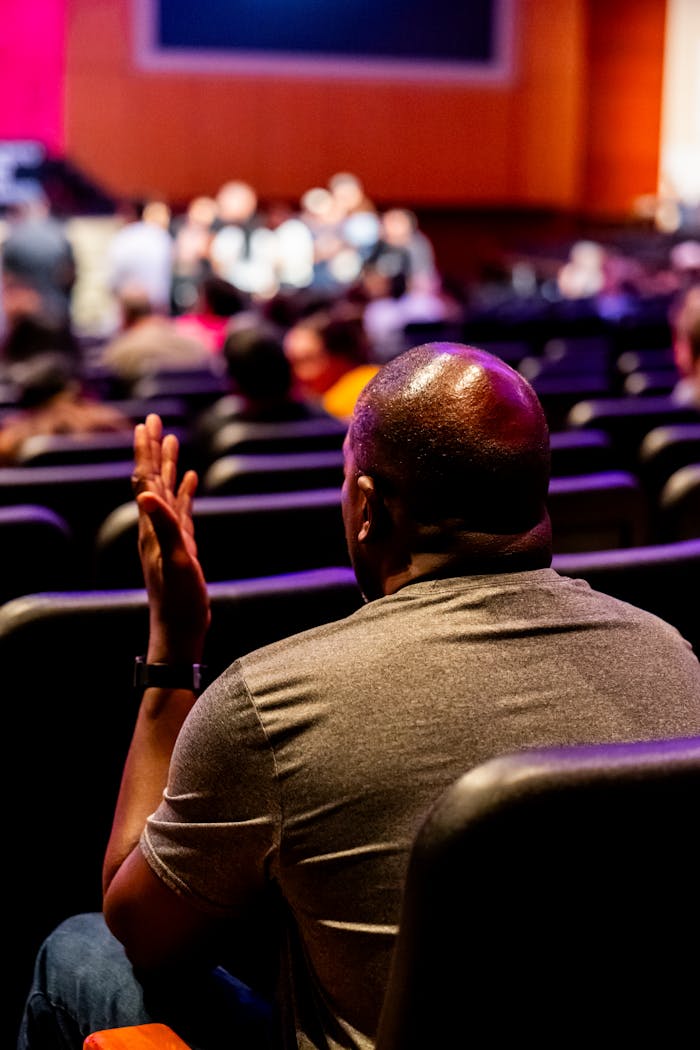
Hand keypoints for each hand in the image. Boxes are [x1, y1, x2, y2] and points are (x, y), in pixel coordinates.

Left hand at [132, 413, 210, 662]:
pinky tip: (191, 479)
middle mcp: (156, 526)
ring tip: (171, 440)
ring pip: (166, 490)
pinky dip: (185, 490)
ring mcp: (169, 535)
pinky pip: (182, 509)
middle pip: (153, 478)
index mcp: (152, 526)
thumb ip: (164, 526)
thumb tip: (145, 493)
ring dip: (168, 465)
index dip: (146, 451)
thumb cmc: (179, 600)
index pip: (146, 479)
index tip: (147, 423)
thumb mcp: (175, 560)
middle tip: (154, 419)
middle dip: (153, 449)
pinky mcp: (182, 545)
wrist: (180, 629)